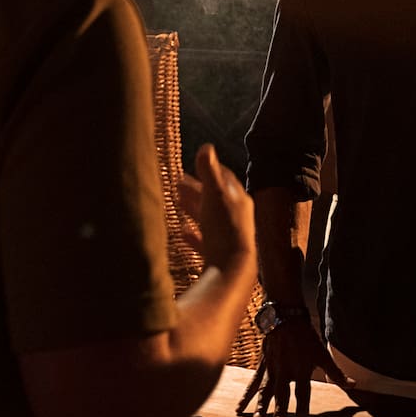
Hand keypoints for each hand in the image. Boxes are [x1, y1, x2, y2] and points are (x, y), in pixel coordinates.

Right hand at [177, 145, 253, 273]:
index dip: (211, 170)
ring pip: (209, 218)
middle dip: (197, 189)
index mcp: (238, 201)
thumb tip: (206, 147)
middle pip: (215, 198)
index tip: (198, 164)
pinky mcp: (218, 255)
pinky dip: (194, 235)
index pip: (226, 179)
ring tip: (177, 201)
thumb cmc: (224, 229)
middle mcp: (236, 218)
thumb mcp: (214, 196)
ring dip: (194, 208)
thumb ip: (209, 172)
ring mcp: (227, 237)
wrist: (231, 269)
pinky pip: (205, 241)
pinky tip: (183, 232)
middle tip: (179, 182)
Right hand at [237, 302, 348, 416]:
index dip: (303, 408)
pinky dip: (245, 396)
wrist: (286, 318)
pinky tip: (239, 408)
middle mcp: (285, 372)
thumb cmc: (306, 337)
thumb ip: (336, 373)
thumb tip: (353, 386)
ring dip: (262, 406)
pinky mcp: (262, 366)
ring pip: (265, 391)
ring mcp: (272, 370)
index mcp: (301, 370)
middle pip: (282, 394)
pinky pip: (253, 383)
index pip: (303, 393)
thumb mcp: (323, 354)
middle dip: (281, 410)